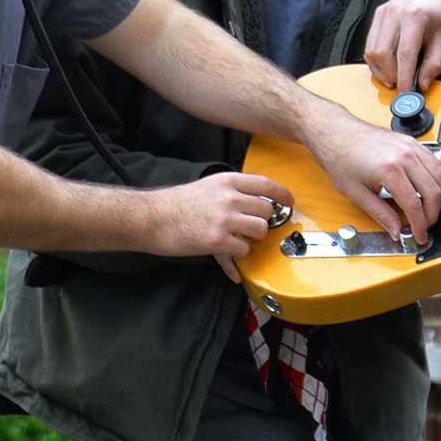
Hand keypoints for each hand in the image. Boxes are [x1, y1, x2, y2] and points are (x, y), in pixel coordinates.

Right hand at [143, 172, 289, 283]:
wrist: (151, 218)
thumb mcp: (208, 187)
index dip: (282, 194)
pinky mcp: (217, 240)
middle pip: (267, 211)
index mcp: (228, 181)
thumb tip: (256, 205)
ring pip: (260, 230)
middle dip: (262, 223)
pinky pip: (243, 250)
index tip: (289, 202)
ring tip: (237, 241)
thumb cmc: (177, 204)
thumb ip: (232, 193)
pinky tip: (228, 258)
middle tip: (250, 230)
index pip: (266, 184)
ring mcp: (225, 219)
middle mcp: (230, 197)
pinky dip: (237, 257)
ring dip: (252, 239)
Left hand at [303, 105, 440, 244]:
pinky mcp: (412, 142)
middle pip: (433, 191)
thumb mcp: (355, 192)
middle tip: (425, 226)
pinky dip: (437, 179)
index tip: (419, 236)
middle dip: (433, 214)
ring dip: (439, 197)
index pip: (414, 205)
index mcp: (389, 170)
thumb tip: (396, 230)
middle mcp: (404, 156)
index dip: (420, 225)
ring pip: (440, 176)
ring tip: (428, 210)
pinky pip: (435, 162)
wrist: (336, 133)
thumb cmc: (341, 157)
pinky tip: (430, 189)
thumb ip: (380, 214)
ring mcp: (411, 146)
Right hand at [364, 0, 440, 91]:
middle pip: (382, 54)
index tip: (406, 94)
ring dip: (381, 71)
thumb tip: (422, 84)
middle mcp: (394, 13)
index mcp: (415, 16)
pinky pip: (369, 44)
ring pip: (371, 51)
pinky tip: (387, 67)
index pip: (405, 55)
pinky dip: (376, 61)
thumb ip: (434, 63)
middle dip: (390, 75)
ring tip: (394, 78)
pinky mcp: (377, 15)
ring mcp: (383, 12)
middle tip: (402, 86)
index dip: (404, 78)